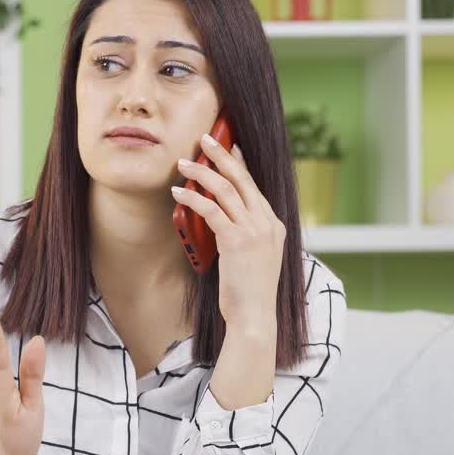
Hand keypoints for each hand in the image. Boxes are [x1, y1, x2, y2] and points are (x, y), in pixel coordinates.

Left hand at [172, 132, 287, 330]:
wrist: (255, 316)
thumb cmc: (248, 291)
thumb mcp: (253, 257)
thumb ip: (243, 234)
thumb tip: (218, 218)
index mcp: (274, 225)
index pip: (254, 186)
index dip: (239, 164)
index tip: (229, 146)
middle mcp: (267, 223)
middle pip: (243, 179)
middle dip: (222, 155)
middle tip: (205, 138)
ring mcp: (254, 231)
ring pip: (226, 190)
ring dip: (202, 172)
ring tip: (183, 163)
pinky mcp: (236, 241)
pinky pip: (211, 210)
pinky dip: (193, 198)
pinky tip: (179, 193)